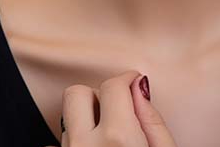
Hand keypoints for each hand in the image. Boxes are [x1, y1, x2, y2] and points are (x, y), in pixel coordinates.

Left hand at [45, 70, 176, 146]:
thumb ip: (153, 121)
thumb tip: (139, 88)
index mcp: (118, 137)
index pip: (113, 85)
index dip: (126, 79)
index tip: (133, 83)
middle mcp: (85, 145)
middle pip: (76, 94)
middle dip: (97, 96)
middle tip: (116, 110)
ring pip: (66, 121)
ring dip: (85, 122)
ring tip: (105, 140)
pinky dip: (71, 145)